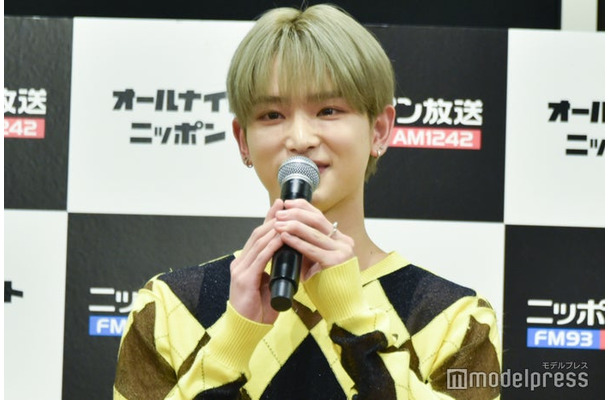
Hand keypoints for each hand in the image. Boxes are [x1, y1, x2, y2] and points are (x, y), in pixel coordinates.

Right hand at [229, 199, 283, 323]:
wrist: (247, 329)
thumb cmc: (259, 310)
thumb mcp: (269, 284)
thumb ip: (273, 270)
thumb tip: (288, 257)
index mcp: (245, 263)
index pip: (258, 236)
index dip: (269, 220)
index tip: (280, 207)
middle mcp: (240, 262)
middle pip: (257, 234)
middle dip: (272, 218)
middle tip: (284, 205)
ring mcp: (240, 270)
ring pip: (258, 243)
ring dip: (273, 229)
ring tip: (286, 217)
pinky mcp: (244, 279)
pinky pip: (260, 258)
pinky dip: (271, 246)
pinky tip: (281, 238)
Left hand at [274, 199, 354, 280]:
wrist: (342, 307)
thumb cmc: (327, 286)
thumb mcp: (317, 261)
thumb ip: (308, 247)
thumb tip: (287, 232)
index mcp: (340, 240)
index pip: (320, 217)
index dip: (302, 207)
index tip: (286, 204)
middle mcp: (344, 242)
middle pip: (317, 219)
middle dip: (295, 214)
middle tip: (278, 213)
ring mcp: (341, 251)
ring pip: (314, 231)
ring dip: (292, 225)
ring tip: (277, 223)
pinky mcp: (335, 262)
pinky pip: (311, 248)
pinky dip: (296, 241)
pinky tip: (284, 237)